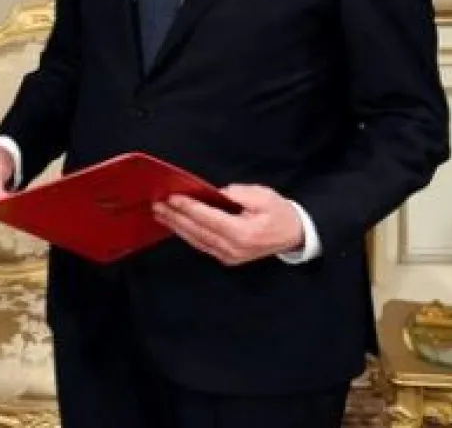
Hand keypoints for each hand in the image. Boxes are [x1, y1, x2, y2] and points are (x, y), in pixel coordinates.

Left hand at [152, 184, 304, 265]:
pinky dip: (187, 235)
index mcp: (243, 233)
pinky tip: (176, 225)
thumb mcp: (263, 196)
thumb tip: (215, 194)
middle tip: (157, 205)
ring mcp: (230, 256)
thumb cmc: (280, 213)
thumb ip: (237, 194)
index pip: (209, 219)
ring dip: (177, 227)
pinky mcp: (228, 258)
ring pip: (197, 241)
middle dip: (176, 217)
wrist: (294, 236)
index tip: (172, 197)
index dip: (189, 208)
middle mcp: (234, 248)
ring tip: (160, 214)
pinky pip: (203, 245)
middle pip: (198, 232)